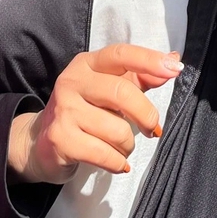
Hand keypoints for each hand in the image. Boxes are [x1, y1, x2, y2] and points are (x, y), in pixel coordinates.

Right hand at [7, 44, 182, 183]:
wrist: (41, 143)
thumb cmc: (84, 112)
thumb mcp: (108, 89)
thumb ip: (140, 76)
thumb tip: (174, 59)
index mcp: (86, 64)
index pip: (121, 54)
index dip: (149, 60)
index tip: (175, 69)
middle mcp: (72, 82)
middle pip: (122, 92)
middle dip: (146, 115)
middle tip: (154, 129)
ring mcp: (64, 111)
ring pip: (117, 129)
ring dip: (128, 145)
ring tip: (120, 147)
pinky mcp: (61, 139)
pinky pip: (105, 155)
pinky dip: (118, 163)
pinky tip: (116, 163)